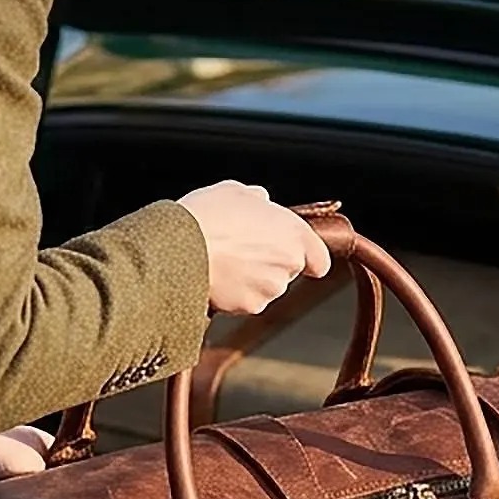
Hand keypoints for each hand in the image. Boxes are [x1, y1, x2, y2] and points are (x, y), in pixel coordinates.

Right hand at [176, 182, 333, 314]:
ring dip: (250, 279)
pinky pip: (244, 302)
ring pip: (265, 288)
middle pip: (287, 271)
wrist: (178, 248)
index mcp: (293, 232)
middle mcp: (288, 263)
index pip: (319, 259)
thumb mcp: (234, 192)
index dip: (309, 259)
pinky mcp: (249, 306)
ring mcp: (269, 288)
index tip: (298, 258)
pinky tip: (215, 276)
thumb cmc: (206, 216)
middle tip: (240, 249)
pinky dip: (233, 294)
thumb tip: (260, 201)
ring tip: (223, 261)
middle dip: (267, 264)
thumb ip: (257, 199)